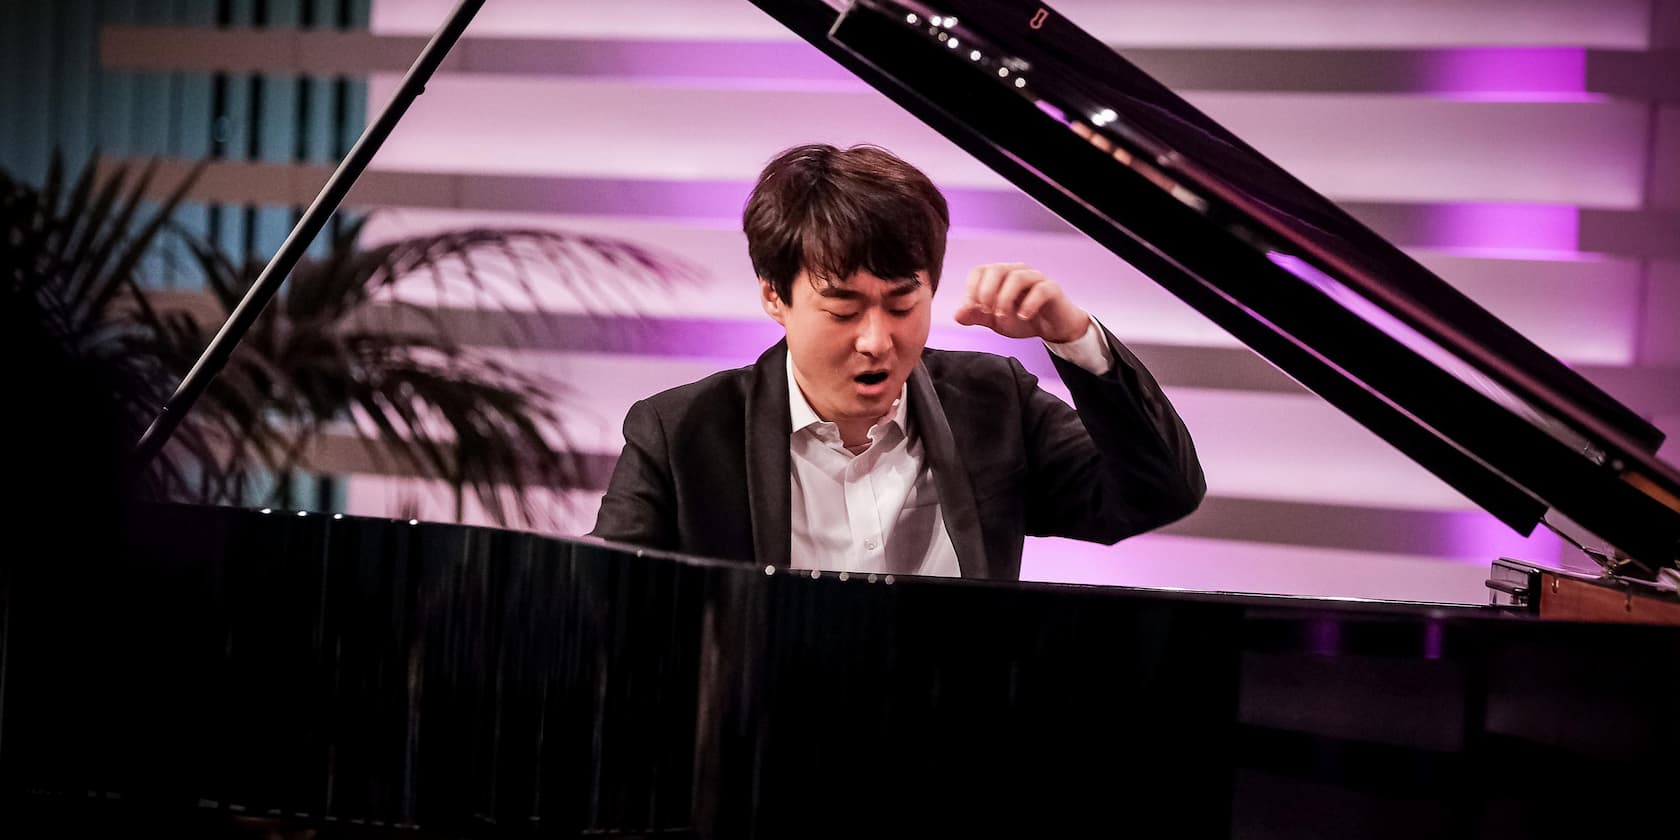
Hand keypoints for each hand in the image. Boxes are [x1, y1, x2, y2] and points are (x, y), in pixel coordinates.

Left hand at [954, 262, 1089, 342]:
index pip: (979, 271)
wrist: (1052, 328)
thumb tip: (957, 314)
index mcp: (1000, 275)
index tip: (971, 308)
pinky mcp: (1052, 288)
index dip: (972, 288)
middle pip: (997, 269)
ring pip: (1017, 277)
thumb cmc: (1023, 319)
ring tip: (1001, 317)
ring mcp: (1035, 278)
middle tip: (985, 311)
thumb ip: (976, 316)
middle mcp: (1016, 271)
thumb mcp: (994, 320)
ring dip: (1005, 298)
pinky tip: (1023, 317)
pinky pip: (1040, 289)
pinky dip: (1029, 304)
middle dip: (986, 292)